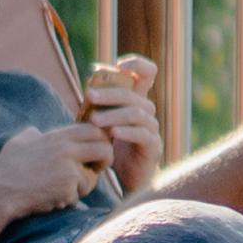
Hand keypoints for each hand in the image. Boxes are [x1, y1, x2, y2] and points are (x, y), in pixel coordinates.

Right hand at [0, 118, 113, 214]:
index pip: (93, 129)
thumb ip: (32, 134)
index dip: (101, 140)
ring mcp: (68, 167)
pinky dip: (68, 199)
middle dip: (106, 161)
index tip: (97, 150)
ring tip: (61, 190)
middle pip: (104, 149)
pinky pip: (78, 194)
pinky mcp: (68, 186)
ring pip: (92, 177)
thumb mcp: (17, 143)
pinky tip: (51, 198)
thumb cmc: (6, 170)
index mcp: (56, 136)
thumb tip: (38, 132)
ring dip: (82, 187)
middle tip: (97, 169)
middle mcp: (65, 149)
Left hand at [87, 58, 168, 189]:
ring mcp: (152, 129)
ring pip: (136, 114)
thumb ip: (99, 105)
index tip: (120, 65)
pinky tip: (113, 134)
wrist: (126, 178)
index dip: (138, 64)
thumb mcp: (103, 122)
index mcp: (136, 101)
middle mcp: (147, 112)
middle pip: (132, 94)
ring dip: (113, 115)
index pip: (147, 73)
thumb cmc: (112, 147)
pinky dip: (127, 132)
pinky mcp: (153, 147)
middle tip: (89, 95)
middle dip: (109, 93)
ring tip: (94, 120)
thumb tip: (90, 83)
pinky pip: (142, 135)